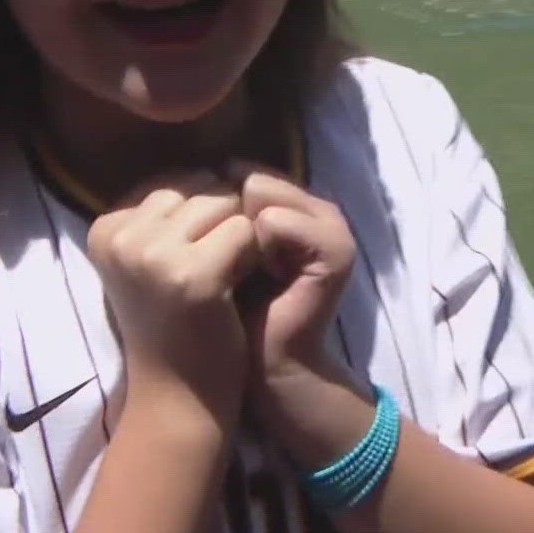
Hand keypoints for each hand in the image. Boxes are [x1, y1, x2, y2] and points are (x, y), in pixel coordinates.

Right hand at [87, 171, 259, 424]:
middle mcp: (121, 236)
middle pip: (199, 187)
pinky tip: (233, 289)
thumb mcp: (153, 260)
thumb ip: (168, 214)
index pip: (172, 182)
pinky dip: (251, 255)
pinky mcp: (194, 276)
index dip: (198, 218)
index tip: (185, 266)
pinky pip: (245, 230)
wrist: (179, 396)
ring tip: (222, 280)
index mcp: (104, 228)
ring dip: (238, 236)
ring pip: (225, 202)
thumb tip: (215, 161)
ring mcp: (154, 255)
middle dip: (220, 220)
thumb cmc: (173, 323)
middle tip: (211, 272)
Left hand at [230, 163, 355, 381]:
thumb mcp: (218, 249)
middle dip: (227, 216)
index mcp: (293, 204)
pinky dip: (258, 245)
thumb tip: (198, 169)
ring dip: (239, 232)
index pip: (246, 170)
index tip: (212, 251)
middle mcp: (317, 208)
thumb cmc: (234, 308)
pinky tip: (259, 274)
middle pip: (252, 177)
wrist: (265, 363)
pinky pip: (276, 221)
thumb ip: (217, 209)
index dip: (216, 204)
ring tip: (244, 270)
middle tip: (229, 265)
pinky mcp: (336, 250)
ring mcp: (332, 226)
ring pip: (261, 192)